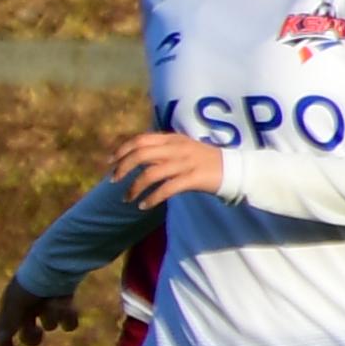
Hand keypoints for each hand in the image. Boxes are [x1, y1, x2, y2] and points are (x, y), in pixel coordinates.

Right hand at [0, 277, 79, 345]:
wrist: (53, 266)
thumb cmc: (28, 287)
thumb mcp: (13, 307)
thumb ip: (5, 326)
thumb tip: (0, 341)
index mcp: (12, 308)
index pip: (5, 333)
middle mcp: (28, 308)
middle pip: (30, 335)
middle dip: (33, 336)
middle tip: (37, 333)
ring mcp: (47, 306)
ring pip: (52, 325)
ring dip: (53, 317)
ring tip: (54, 302)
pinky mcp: (65, 302)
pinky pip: (69, 322)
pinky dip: (68, 315)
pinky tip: (67, 304)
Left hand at [109, 130, 226, 209]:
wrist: (235, 169)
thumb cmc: (204, 161)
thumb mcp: (182, 149)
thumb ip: (161, 150)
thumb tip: (135, 159)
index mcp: (173, 139)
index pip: (140, 140)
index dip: (121, 150)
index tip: (109, 162)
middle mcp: (177, 148)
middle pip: (141, 155)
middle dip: (122, 168)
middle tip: (113, 181)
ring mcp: (186, 163)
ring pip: (151, 173)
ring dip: (134, 188)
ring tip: (127, 199)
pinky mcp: (194, 178)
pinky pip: (167, 189)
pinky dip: (152, 198)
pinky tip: (143, 206)